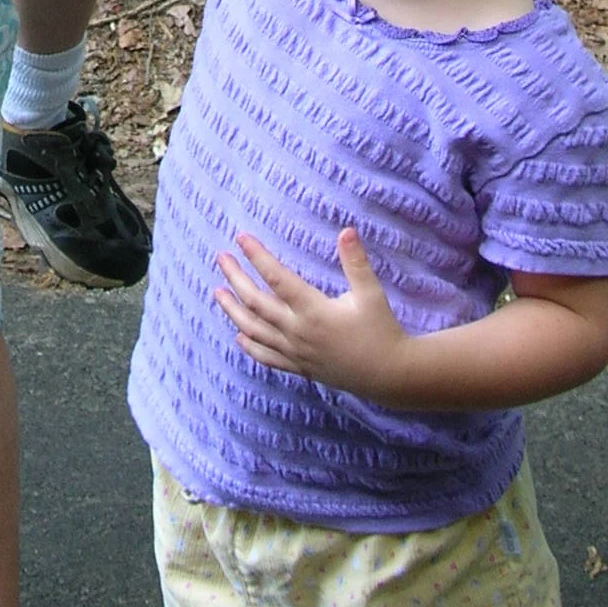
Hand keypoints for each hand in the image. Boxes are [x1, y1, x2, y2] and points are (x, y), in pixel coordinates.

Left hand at [215, 228, 415, 403]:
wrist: (390, 376)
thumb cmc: (381, 330)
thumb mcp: (371, 294)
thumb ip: (356, 262)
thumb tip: (346, 230)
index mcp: (314, 311)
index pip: (277, 278)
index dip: (257, 256)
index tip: (241, 237)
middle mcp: (299, 333)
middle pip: (256, 303)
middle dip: (236, 278)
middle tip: (221, 257)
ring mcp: (297, 353)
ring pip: (254, 331)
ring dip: (233, 311)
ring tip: (217, 292)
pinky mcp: (301, 368)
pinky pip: (267, 357)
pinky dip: (250, 346)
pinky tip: (238, 336)